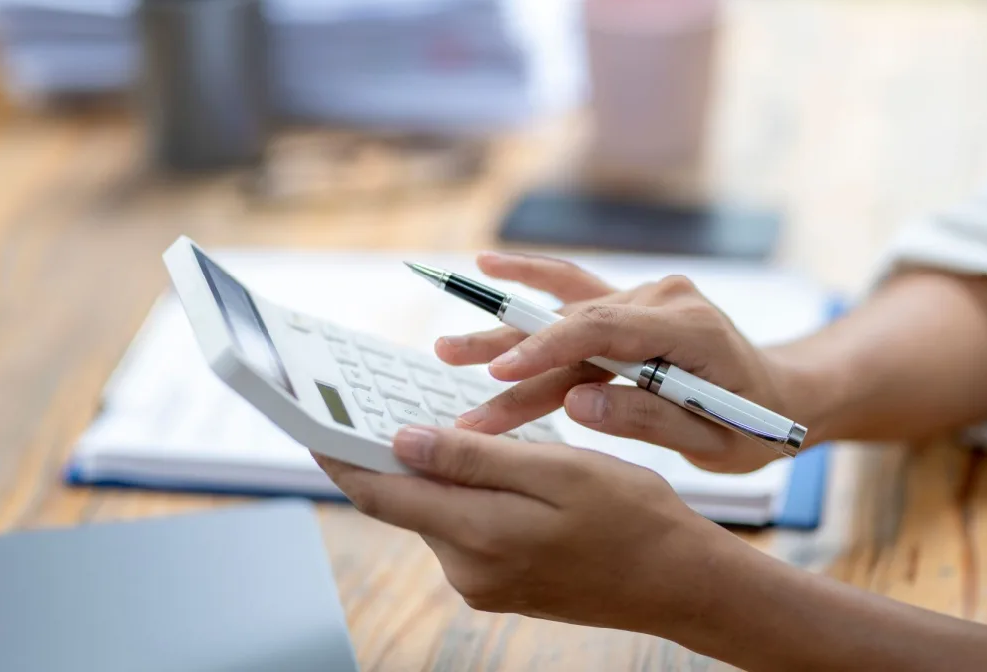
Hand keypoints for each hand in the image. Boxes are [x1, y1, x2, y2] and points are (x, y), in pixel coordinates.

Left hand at [313, 426, 737, 635]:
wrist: (679, 581)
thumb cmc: (631, 515)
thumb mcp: (558, 470)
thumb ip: (476, 458)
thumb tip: (403, 441)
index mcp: (479, 537)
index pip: (382, 494)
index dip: (340, 455)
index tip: (308, 421)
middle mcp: (468, 570)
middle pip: (404, 503)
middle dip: (388, 454)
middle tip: (374, 400)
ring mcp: (481, 584)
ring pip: (434, 514)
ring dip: (432, 472)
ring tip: (440, 423)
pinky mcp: (497, 585)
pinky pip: (460, 529)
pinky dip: (459, 494)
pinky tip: (481, 465)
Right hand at [438, 253, 810, 472]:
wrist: (781, 396)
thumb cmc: (754, 427)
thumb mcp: (715, 442)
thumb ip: (646, 420)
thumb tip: (575, 405)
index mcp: (690, 329)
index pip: (604, 330)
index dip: (547, 350)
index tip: (500, 374)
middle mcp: (664, 300)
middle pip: (573, 321)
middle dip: (509, 349)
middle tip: (448, 361)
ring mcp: (646, 297)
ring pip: (564, 314)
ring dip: (507, 331)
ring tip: (448, 347)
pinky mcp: (632, 306)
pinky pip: (577, 291)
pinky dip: (533, 282)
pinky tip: (490, 267)